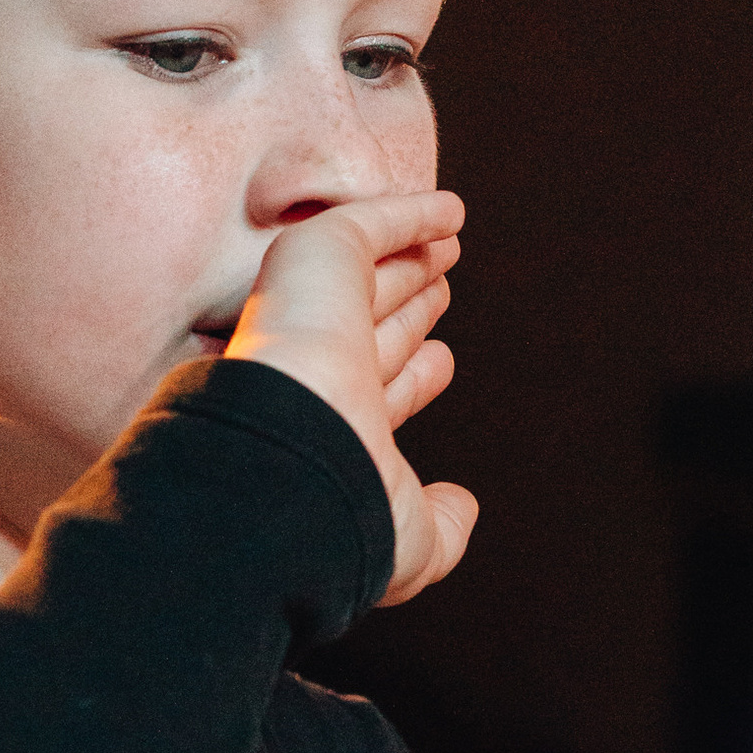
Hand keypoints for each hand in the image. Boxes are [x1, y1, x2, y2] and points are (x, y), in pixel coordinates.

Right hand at [225, 192, 477, 606]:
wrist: (289, 457)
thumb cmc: (342, 513)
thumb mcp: (408, 541)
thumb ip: (441, 529)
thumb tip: (463, 506)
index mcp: (329, 430)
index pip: (377, 392)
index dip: (412, 374)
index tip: (440, 361)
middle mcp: (315, 369)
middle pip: (374, 329)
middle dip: (408, 311)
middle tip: (440, 292)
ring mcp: (311, 312)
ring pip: (373, 278)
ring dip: (413, 260)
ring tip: (449, 249)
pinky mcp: (316, 259)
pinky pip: (369, 226)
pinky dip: (412, 214)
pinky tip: (451, 211)